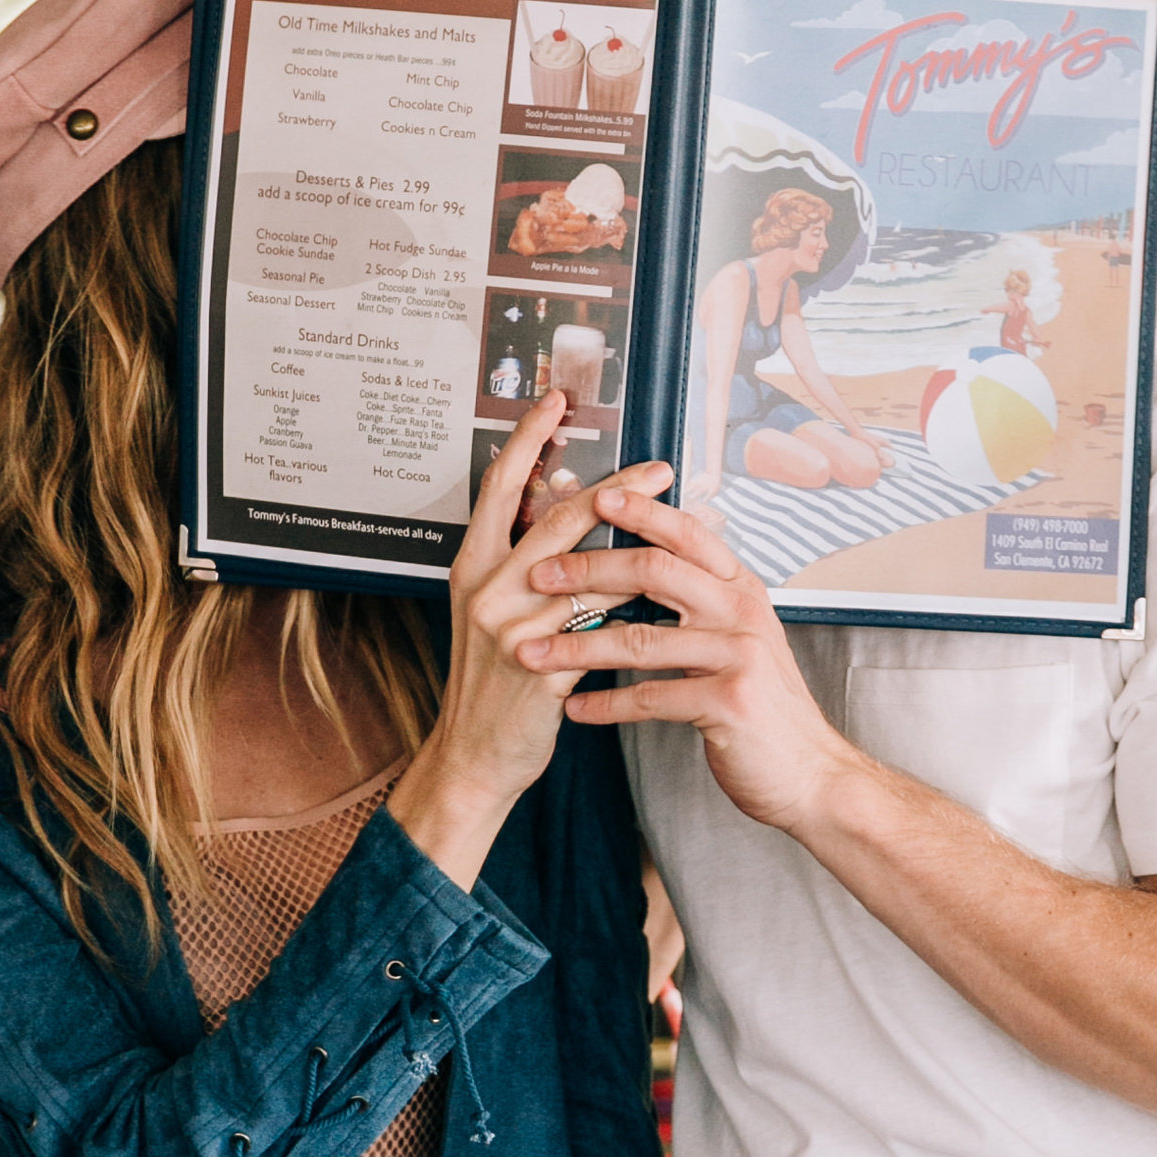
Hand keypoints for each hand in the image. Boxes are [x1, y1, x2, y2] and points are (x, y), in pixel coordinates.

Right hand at [387, 409, 667, 890]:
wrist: (475, 756)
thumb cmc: (493, 681)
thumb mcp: (494, 611)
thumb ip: (524, 564)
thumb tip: (571, 511)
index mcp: (472, 566)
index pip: (499, 486)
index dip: (527, 438)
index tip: (556, 400)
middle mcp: (487, 590)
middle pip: (557, 519)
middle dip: (614, 489)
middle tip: (659, 468)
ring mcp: (513, 631)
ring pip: (592, 575)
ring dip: (645, 549)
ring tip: (684, 529)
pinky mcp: (541, 672)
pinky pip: (604, 631)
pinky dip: (641, 612)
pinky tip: (673, 599)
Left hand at [525, 485, 869, 840]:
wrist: (808, 772)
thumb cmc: (763, 705)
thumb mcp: (739, 638)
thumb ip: (702, 601)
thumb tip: (647, 565)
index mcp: (741, 589)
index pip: (686, 535)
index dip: (640, 512)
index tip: (592, 498)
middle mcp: (742, 612)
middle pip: (654, 571)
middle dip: (587, 570)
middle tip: (537, 577)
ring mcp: (738, 655)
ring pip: (640, 639)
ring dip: (577, 646)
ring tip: (531, 653)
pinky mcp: (728, 702)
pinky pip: (649, 697)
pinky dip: (605, 704)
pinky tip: (574, 707)